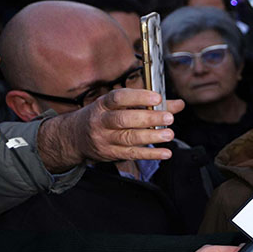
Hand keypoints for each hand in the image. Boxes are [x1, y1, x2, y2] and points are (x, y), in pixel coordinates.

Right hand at [37, 88, 185, 171]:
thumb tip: (178, 104)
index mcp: (104, 104)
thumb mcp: (119, 105)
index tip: (157, 97)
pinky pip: (131, 154)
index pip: (118, 98)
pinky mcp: (110, 153)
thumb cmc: (103, 116)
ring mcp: (105, 139)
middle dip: (148, 118)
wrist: (74, 137)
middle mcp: (102, 121)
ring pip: (128, 138)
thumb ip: (150, 104)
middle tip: (168, 117)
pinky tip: (165, 152)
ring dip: (151, 137)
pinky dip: (150, 154)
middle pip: (124, 119)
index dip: (138, 97)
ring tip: (168, 134)